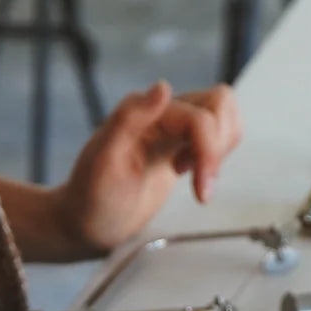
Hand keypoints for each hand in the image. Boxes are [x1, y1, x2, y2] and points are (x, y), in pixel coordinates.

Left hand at [54, 81, 241, 254]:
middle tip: (203, 183)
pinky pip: (216, 132)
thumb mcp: (104, 161)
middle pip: (219, 103)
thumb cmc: (91, 199)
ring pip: (222, 114)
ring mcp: (173, 128)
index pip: (199, 118)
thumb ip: (129, 118)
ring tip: (199, 177)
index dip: (208, 152)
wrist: (88, 223)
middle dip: (220, 145)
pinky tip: (193, 174)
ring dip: (223, 146)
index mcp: (143, 113)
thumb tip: (163, 87)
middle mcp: (161, 113)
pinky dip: (217, 152)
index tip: (201, 192)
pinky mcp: (180, 145)